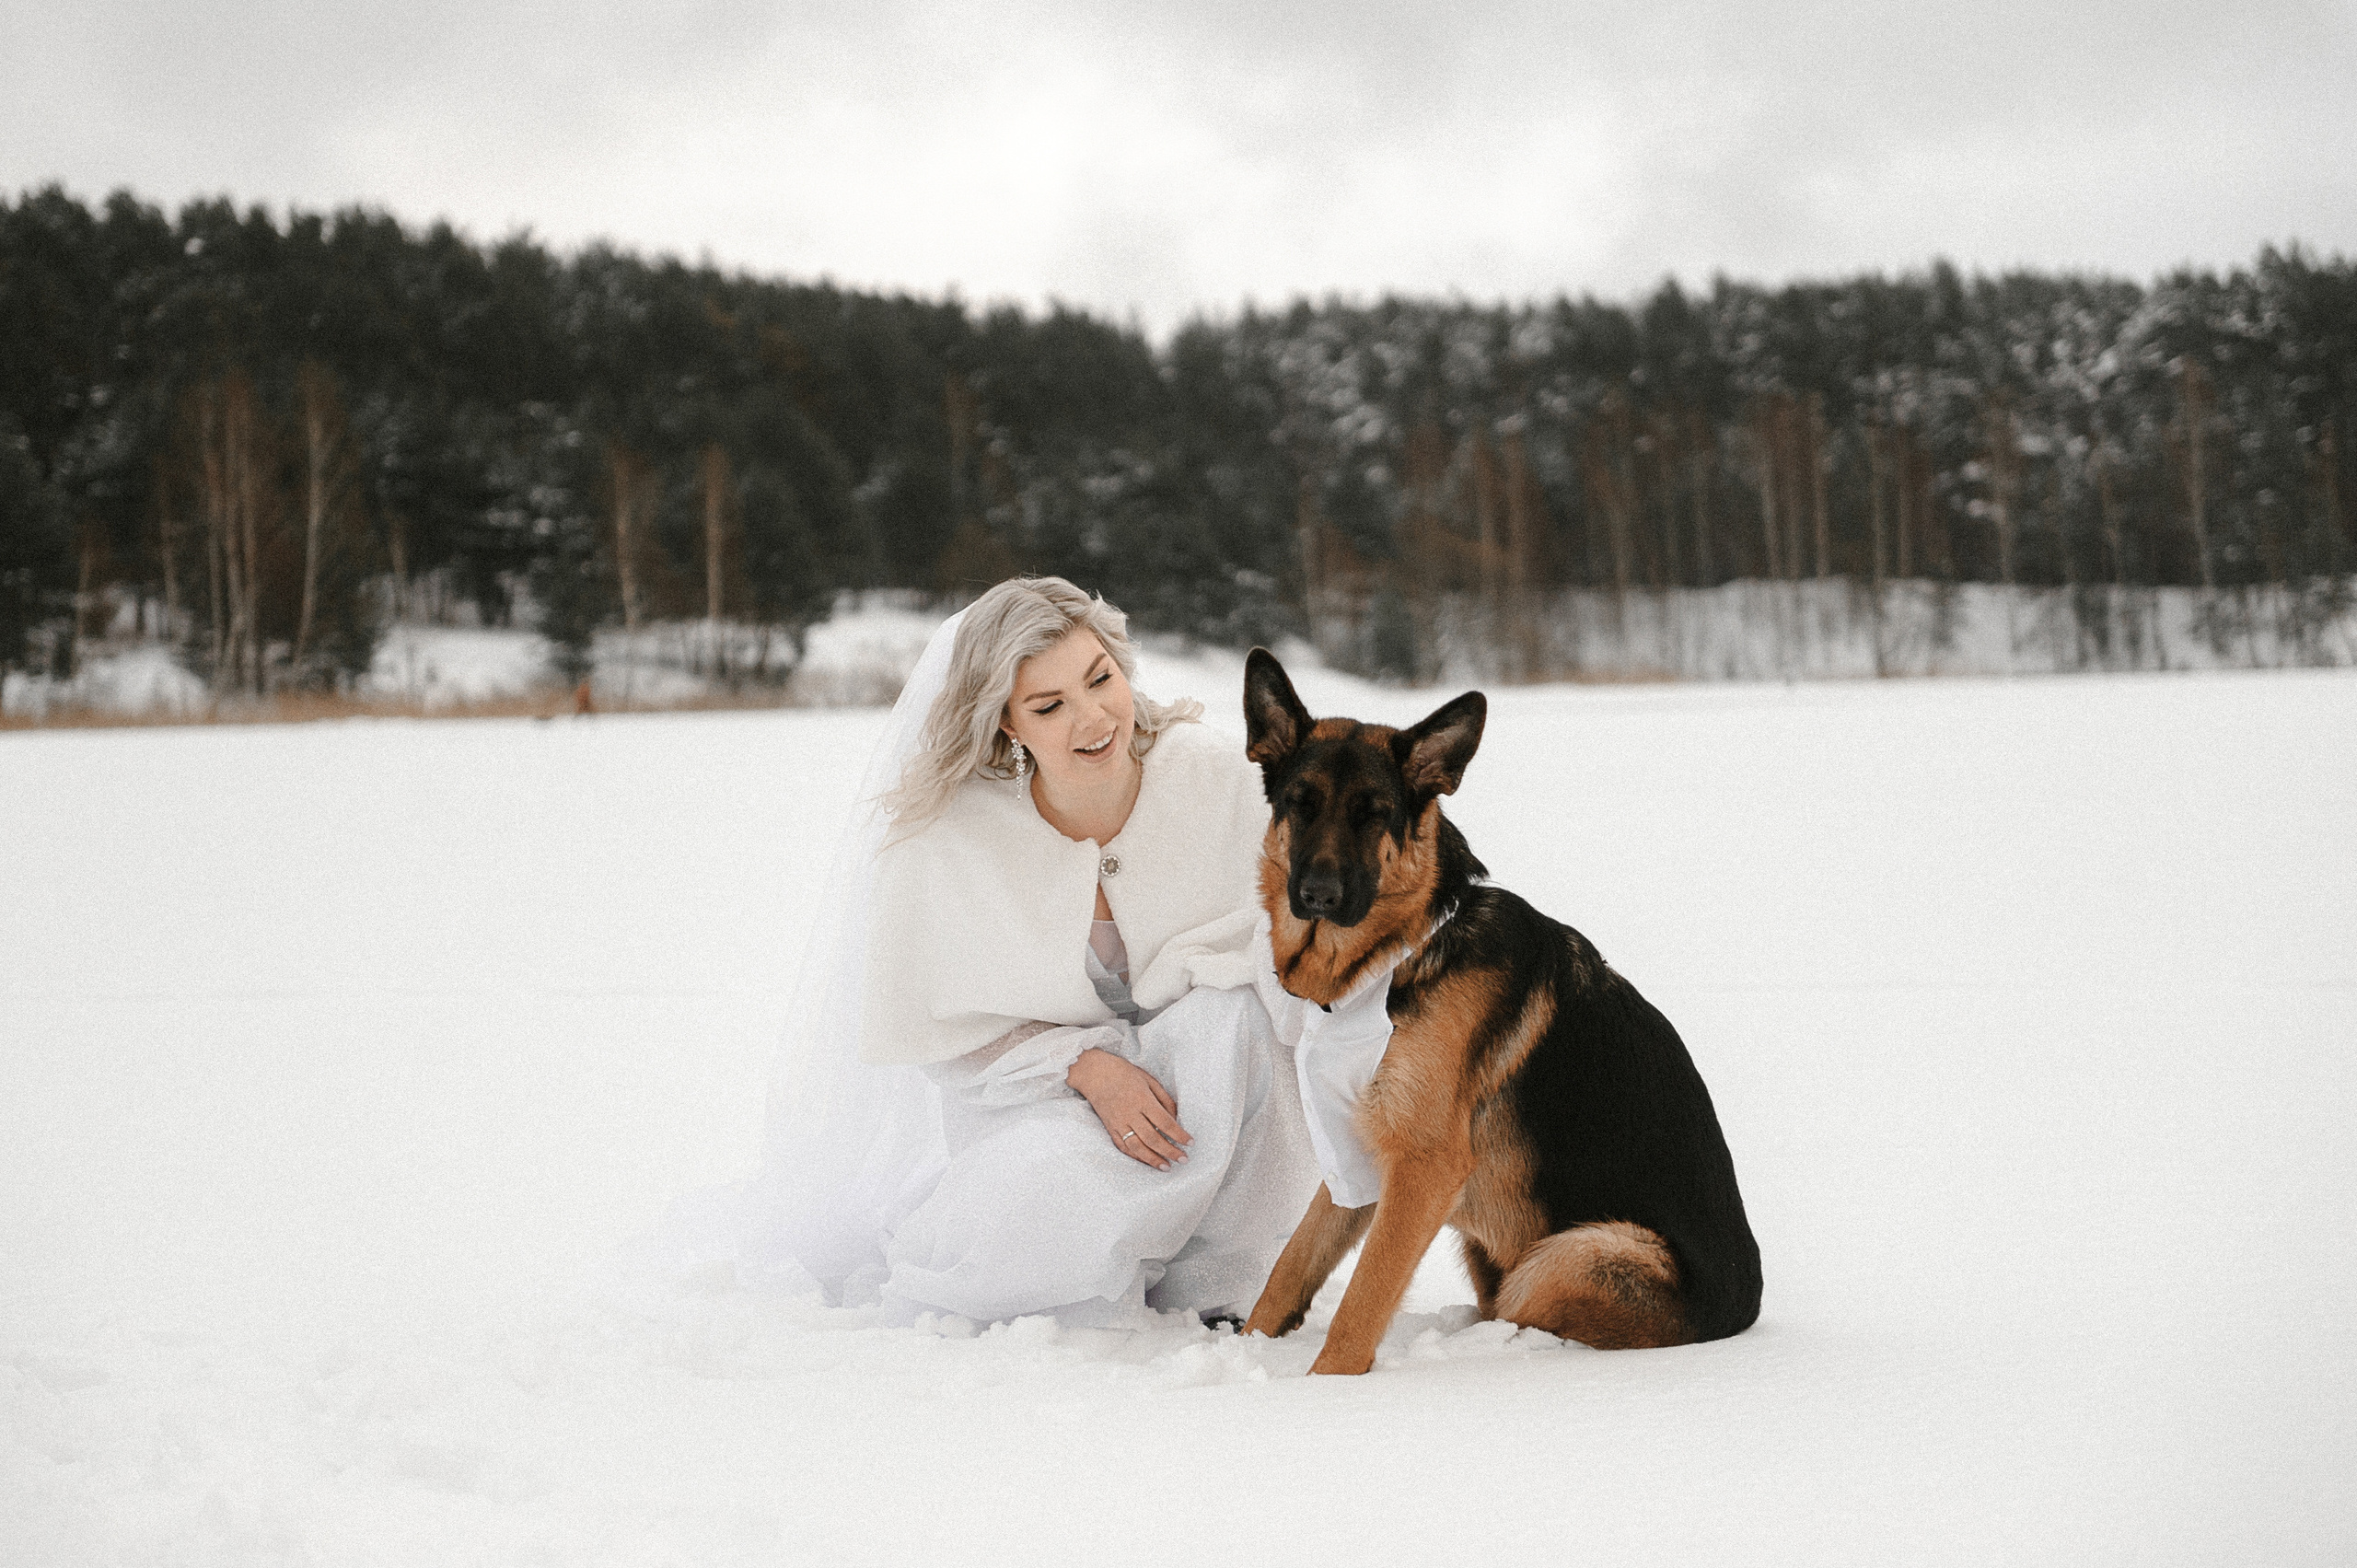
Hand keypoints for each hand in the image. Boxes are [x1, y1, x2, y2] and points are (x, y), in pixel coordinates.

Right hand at [1067, 1047, 1190, 1169]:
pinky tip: (1147, 1161)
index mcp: (1142, 1099)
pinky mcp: (1110, 1128)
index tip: (1190, 1142)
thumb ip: (1164, 1100)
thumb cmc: (1125, 1073)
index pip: (1164, 1122)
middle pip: (1153, 1138)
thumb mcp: (1149, 1080)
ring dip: (1153, 1159)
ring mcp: (1118, 1123)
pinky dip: (1136, 1157)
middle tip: (1184, 1159)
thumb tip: (1176, 1119)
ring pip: (1137, 1147)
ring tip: (1167, 1167)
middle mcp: (1130, 1114)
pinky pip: (1123, 1147)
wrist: (1095, 1073)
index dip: (1179, 1134)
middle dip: (1170, 1151)